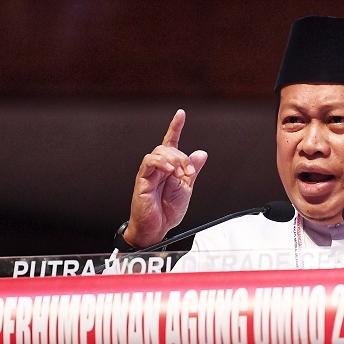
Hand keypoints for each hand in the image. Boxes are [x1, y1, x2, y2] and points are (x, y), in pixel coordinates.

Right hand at [125, 109, 207, 246]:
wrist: (157, 229)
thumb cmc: (167, 211)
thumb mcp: (186, 190)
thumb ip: (192, 171)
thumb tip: (201, 154)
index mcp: (169, 169)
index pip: (171, 143)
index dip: (175, 128)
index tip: (180, 114)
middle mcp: (158, 168)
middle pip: (167, 147)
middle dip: (182, 157)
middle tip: (188, 172)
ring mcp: (149, 172)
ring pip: (159, 152)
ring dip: (174, 160)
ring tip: (179, 175)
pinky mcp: (142, 179)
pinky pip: (149, 161)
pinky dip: (161, 162)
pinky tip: (169, 171)